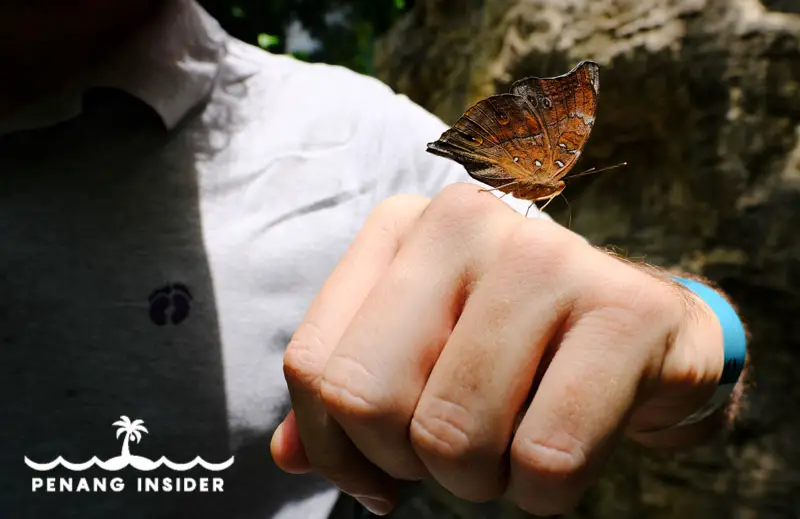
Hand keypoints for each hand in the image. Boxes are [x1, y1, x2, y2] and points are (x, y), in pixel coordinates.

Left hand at [270, 183, 729, 515]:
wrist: (643, 334)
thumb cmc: (514, 350)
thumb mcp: (417, 356)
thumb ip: (345, 396)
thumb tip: (287, 456)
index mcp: (401, 227)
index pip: (314, 365)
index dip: (338, 446)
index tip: (383, 467)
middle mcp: (466, 222)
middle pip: (370, 400)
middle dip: (409, 462)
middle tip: (457, 453)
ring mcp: (549, 257)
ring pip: (454, 435)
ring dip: (481, 481)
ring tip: (515, 445)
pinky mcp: (626, 310)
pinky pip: (546, 457)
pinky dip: (545, 493)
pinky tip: (566, 450)